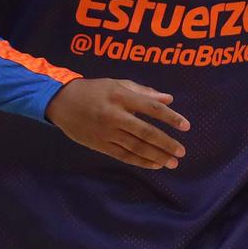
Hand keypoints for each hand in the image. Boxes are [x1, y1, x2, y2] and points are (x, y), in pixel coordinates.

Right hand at [45, 78, 189, 168]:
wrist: (62, 102)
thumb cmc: (94, 90)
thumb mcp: (117, 84)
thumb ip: (143, 92)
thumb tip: (169, 99)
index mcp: (121, 96)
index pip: (151, 108)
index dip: (170, 117)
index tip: (186, 126)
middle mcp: (115, 115)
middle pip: (145, 131)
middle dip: (166, 143)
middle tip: (182, 151)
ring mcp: (107, 132)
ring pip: (136, 147)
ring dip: (156, 156)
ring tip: (172, 162)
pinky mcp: (100, 145)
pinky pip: (124, 155)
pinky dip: (141, 161)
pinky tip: (154, 164)